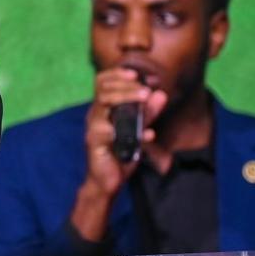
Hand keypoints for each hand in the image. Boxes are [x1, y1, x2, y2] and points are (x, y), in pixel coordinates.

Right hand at [68, 67, 167, 241]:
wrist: (107, 182)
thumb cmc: (121, 153)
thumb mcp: (139, 130)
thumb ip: (148, 113)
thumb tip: (161, 94)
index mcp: (103, 108)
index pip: (102, 82)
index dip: (117, 74)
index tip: (136, 74)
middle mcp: (95, 115)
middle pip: (103, 90)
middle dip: (125, 86)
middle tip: (146, 89)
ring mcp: (93, 128)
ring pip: (102, 105)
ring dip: (124, 98)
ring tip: (145, 99)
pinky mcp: (94, 144)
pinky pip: (109, 132)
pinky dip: (132, 132)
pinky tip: (149, 134)